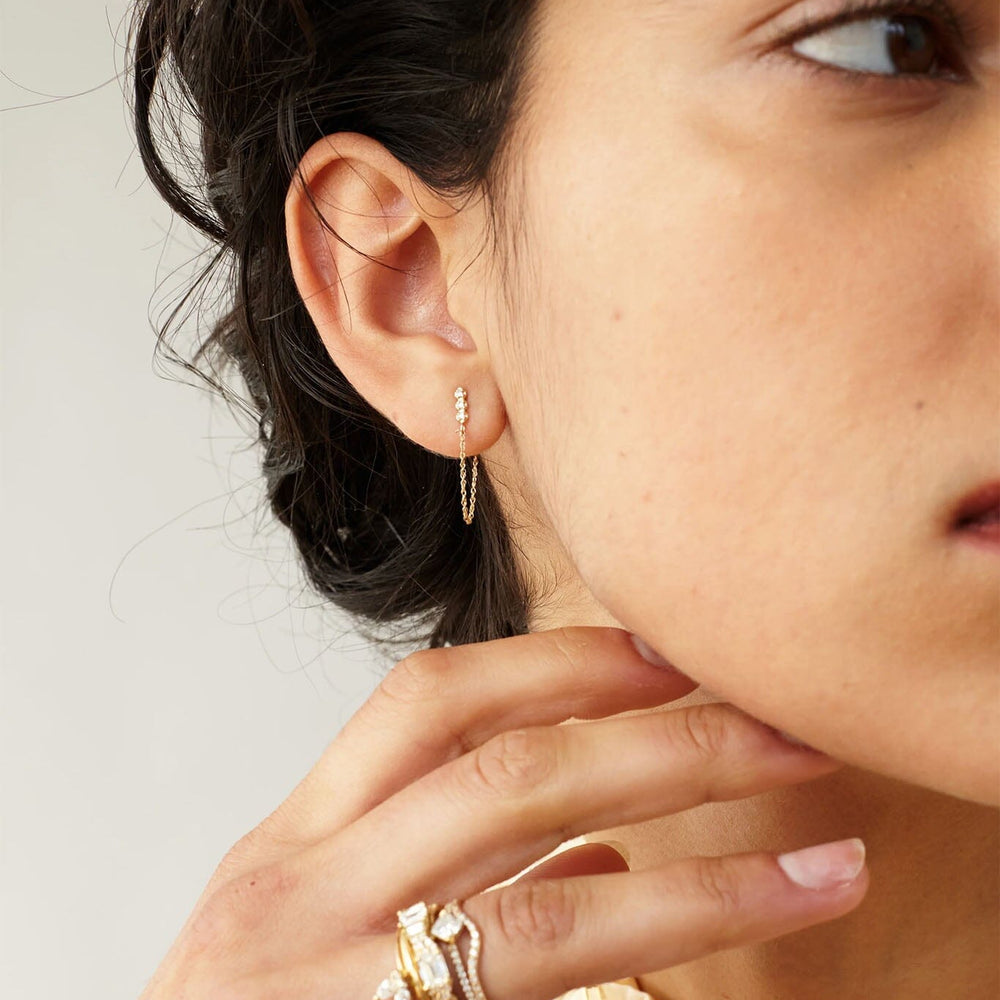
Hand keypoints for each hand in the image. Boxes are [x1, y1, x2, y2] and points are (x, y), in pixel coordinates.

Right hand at [139, 626, 867, 998]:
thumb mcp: (310, 931)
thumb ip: (434, 873)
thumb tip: (598, 848)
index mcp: (290, 845)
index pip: (428, 703)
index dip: (557, 663)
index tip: (668, 656)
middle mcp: (299, 900)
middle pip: (507, 782)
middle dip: (662, 749)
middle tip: (781, 734)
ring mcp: (328, 991)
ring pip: (542, 913)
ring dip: (698, 881)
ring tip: (817, 863)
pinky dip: (637, 977)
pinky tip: (726, 954)